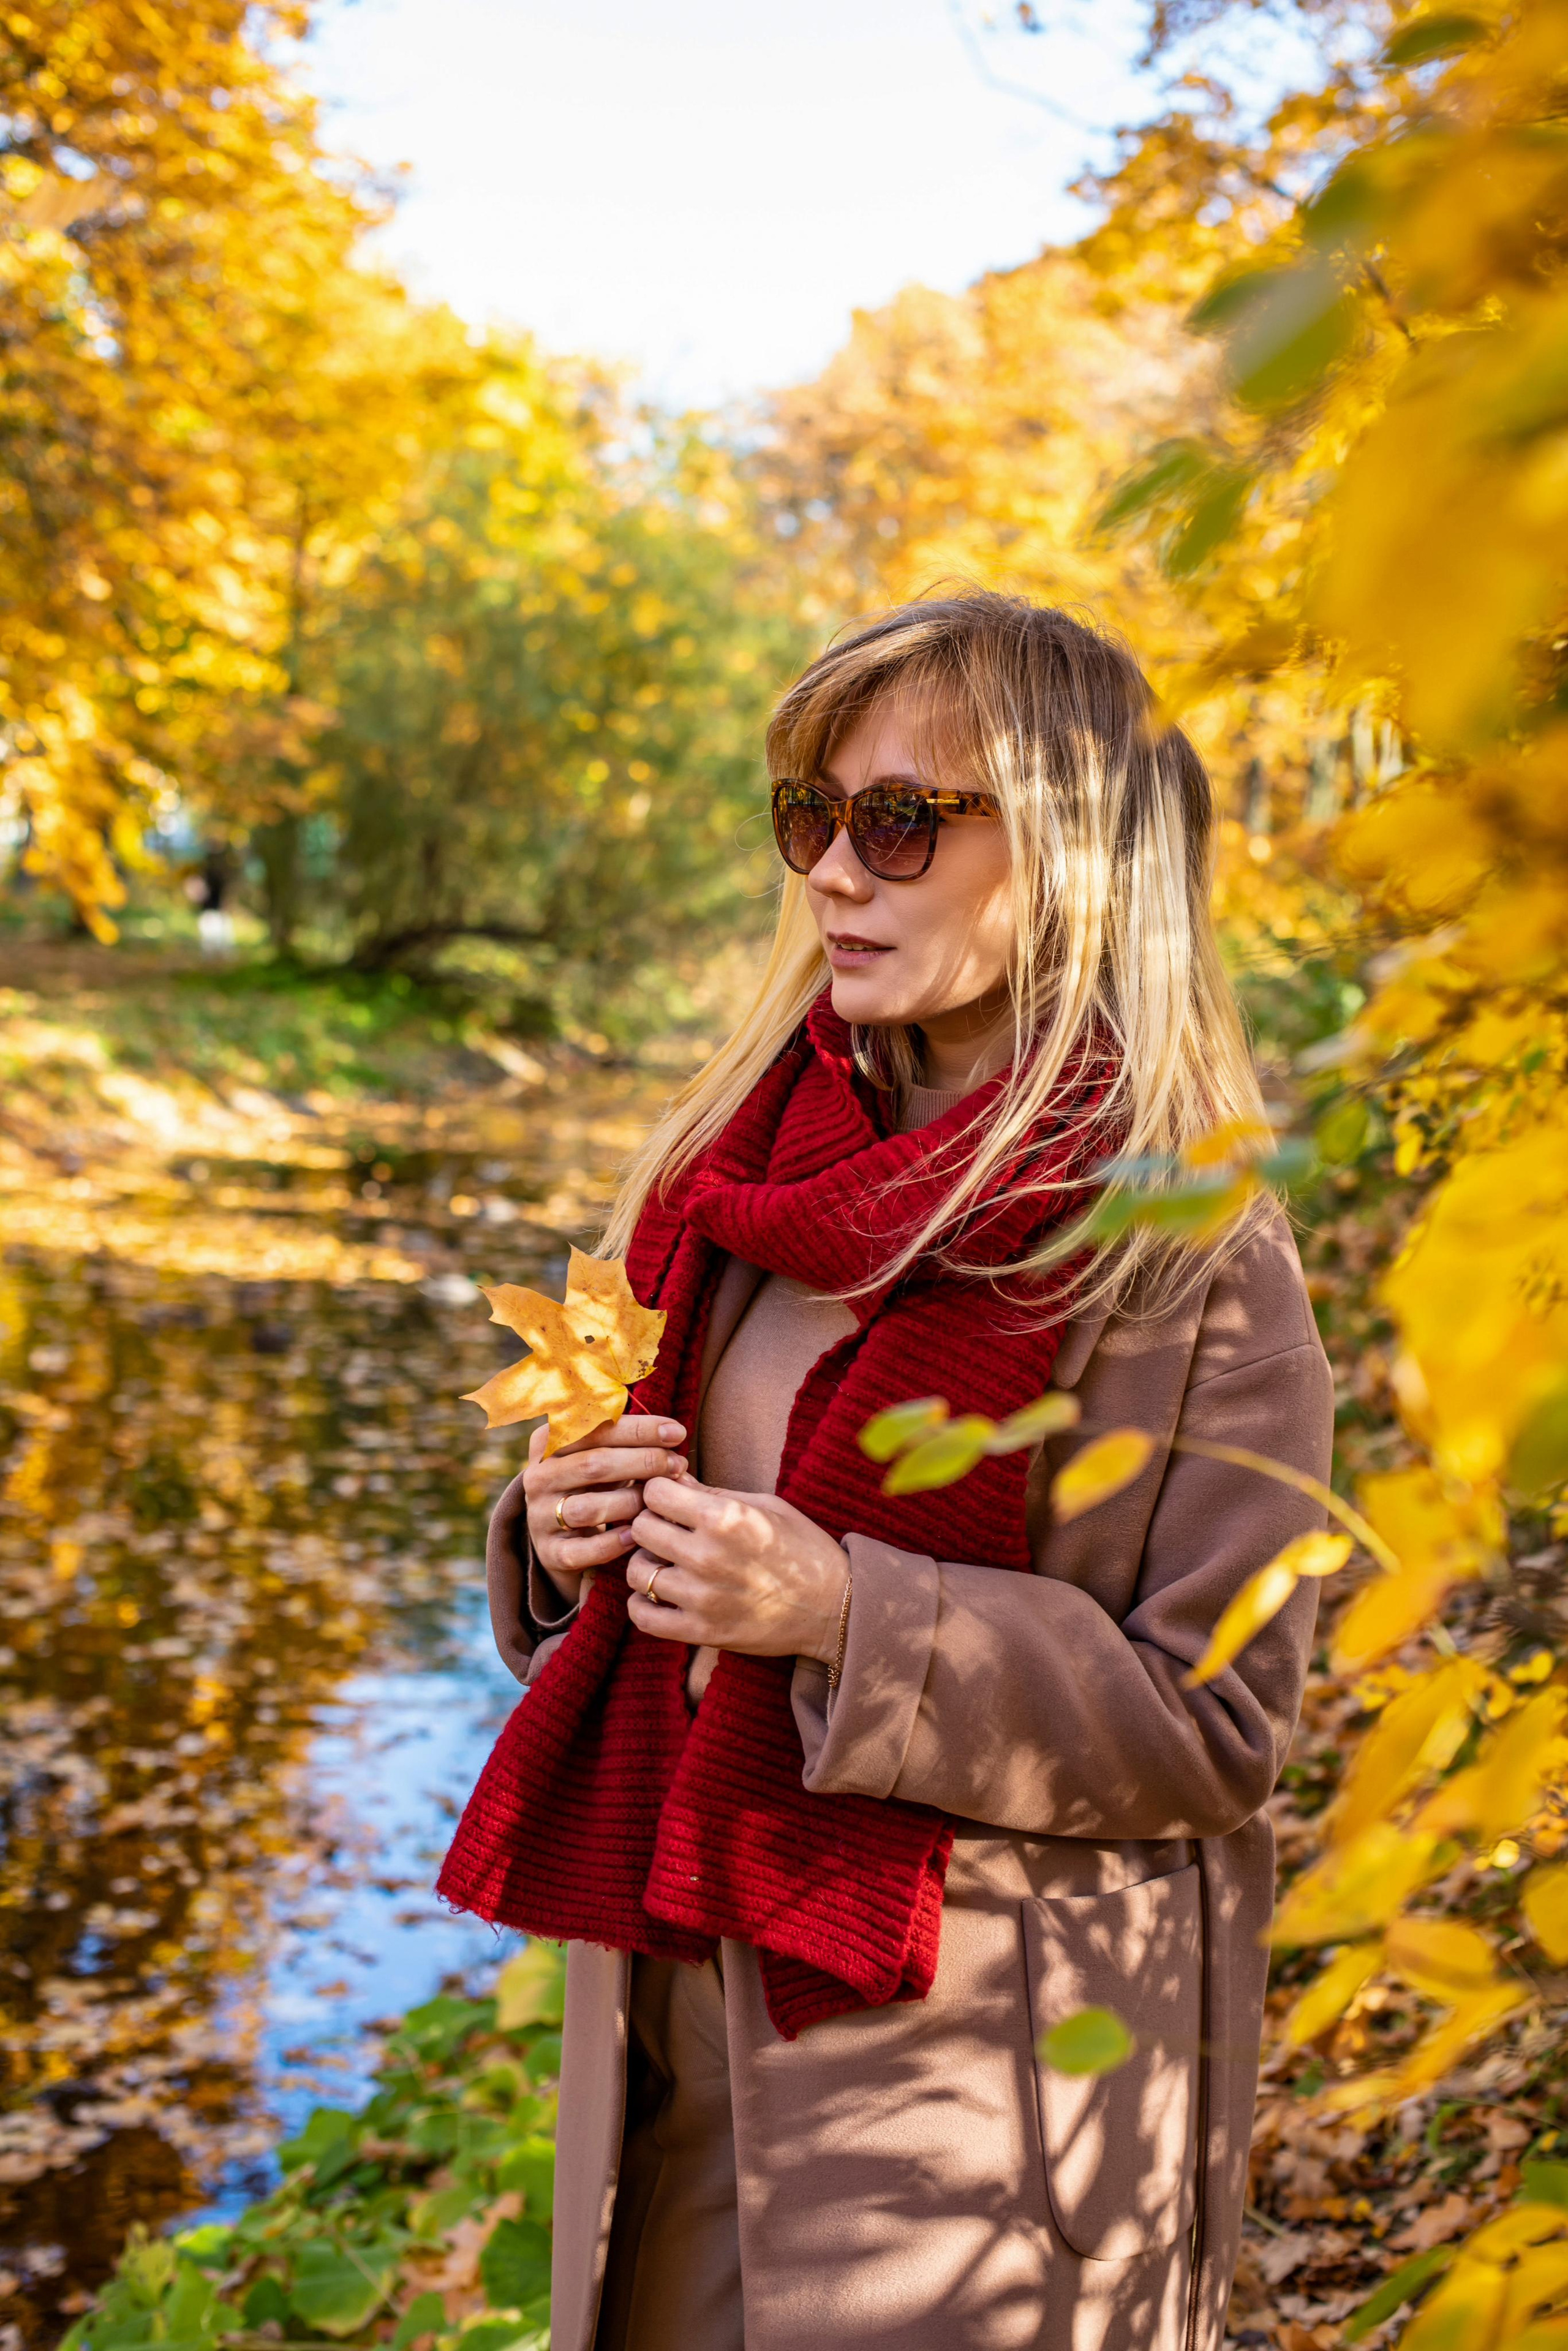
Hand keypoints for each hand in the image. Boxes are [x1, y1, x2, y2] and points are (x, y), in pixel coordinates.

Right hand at [523, 1415, 688, 1603]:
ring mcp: (539, 1516)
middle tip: (678, 1465)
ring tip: (657, 1501)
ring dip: (631, 1503)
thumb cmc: (593, 1482)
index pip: (595, 1427)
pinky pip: (582, 1550)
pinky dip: (613, 1543)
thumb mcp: (600, 1452)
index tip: (677, 1432)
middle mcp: (538, 1476)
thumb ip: (626, 1439)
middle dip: (644, 1462)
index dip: (640, 1428)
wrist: (560, 1533)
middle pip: (594, 1465)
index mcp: (548, 1441)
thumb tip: (672, 1433)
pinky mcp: (549, 1552)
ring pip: (588, 1508)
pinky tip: (637, 1535)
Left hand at [626, 1474, 848, 1664]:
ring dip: (646, 1564)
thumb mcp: (765, 1506)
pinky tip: (657, 1595)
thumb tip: (673, 1479)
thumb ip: (714, 1493)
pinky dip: (641, 1605)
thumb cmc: (803, 1547)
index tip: (671, 1499)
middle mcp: (709, 1555)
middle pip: (641, 1528)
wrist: (833, 1607)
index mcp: (726, 1517)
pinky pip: (643, 1618)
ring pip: (637, 1572)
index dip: (660, 1492)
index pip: (655, 1493)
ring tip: (665, 1562)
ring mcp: (703, 1598)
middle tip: (667, 1529)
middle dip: (650, 1523)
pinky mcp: (702, 1632)